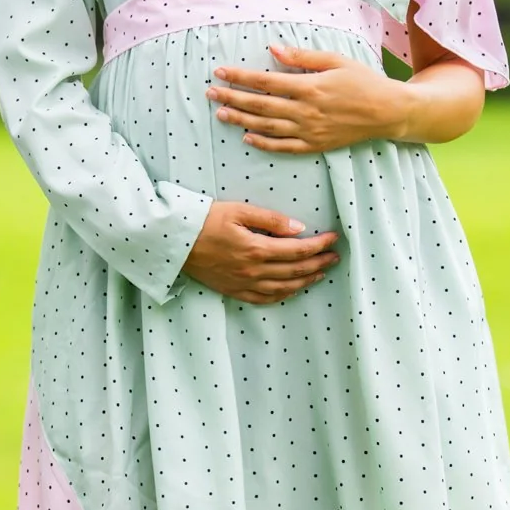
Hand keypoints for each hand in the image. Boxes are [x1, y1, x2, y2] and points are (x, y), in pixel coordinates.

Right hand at [183, 200, 337, 303]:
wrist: (174, 242)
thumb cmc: (204, 220)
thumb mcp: (238, 211)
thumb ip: (271, 219)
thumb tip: (299, 228)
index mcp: (256, 248)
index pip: (298, 249)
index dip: (319, 245)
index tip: (334, 238)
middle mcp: (253, 271)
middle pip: (296, 269)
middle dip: (319, 262)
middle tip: (335, 256)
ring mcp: (244, 284)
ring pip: (284, 287)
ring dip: (306, 280)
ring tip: (321, 272)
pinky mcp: (234, 291)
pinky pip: (265, 299)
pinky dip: (283, 295)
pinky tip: (293, 289)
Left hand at [205, 45, 401, 152]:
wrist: (387, 111)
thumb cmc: (363, 81)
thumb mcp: (336, 60)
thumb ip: (302, 57)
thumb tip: (273, 50)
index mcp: (310, 86)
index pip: (265, 81)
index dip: (240, 76)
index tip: (220, 72)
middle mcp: (306, 110)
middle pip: (260, 105)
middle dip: (232, 98)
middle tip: (210, 93)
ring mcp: (309, 130)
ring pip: (267, 127)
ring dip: (241, 121)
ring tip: (220, 114)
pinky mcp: (315, 145)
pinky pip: (283, 147)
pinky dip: (263, 143)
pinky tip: (247, 138)